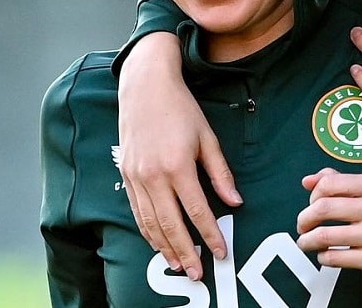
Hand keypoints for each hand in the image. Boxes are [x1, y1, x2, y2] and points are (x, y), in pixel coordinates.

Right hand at [118, 31, 241, 278]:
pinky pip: (137, 211)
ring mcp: (136, 177)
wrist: (145, 87)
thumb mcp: (207, 137)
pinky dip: (147, 231)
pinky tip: (157, 242)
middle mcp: (153, 176)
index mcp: (177, 166)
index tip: (220, 252)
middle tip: (197, 274)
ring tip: (177, 265)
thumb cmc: (181, 108)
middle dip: (185, 252)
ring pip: (150, 223)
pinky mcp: (126, 175)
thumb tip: (235, 201)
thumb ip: (220, 172)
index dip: (209, 234)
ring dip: (164, 247)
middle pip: (170, 225)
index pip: (196, 210)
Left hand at [295, 168, 361, 292]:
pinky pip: (335, 257)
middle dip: (305, 218)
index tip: (312, 204)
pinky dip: (323, 256)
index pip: (330, 183)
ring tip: (306, 241)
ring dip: (307, 240)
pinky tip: (325, 254)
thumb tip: (308, 180)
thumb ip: (339, 181)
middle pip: (324, 208)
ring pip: (325, 235)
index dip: (313, 195)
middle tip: (303, 225)